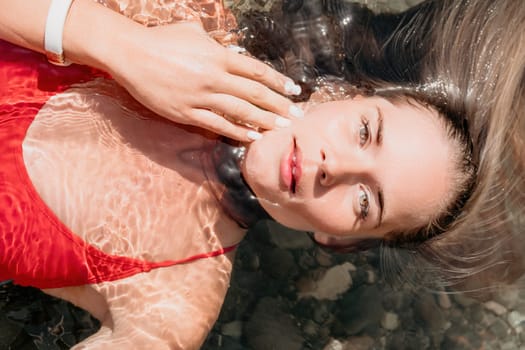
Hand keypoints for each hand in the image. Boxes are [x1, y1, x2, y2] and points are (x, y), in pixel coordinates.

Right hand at [107, 21, 302, 141]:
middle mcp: (214, 77)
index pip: (256, 71)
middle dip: (279, 105)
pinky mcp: (187, 113)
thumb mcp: (193, 32)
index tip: (293, 89)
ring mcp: (201, 97)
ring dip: (264, 121)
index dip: (278, 81)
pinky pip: (218, 125)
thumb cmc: (162, 39)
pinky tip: (252, 137)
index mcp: (218, 56)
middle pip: (255, 94)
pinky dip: (237, 132)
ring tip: (281, 128)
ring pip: (240, 112)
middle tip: (297, 115)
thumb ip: (216, 43)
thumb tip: (232, 51)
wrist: (130, 54)